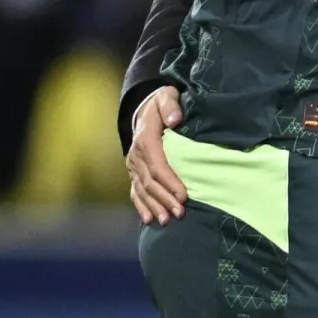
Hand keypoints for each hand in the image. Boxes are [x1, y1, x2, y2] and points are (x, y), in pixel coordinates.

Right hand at [127, 86, 187, 225]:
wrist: (144, 106)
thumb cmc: (162, 102)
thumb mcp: (167, 97)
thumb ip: (171, 106)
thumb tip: (175, 120)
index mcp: (146, 139)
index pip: (157, 165)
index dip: (170, 181)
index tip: (184, 195)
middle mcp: (136, 155)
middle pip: (150, 182)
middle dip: (165, 199)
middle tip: (180, 213)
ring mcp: (133, 165)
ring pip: (143, 189)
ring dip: (155, 206)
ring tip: (168, 221)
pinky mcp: (134, 171)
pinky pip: (135, 191)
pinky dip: (142, 205)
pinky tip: (149, 219)